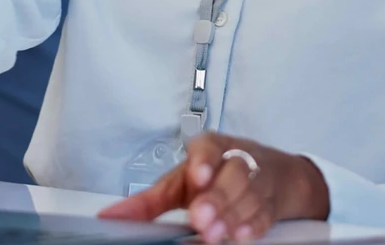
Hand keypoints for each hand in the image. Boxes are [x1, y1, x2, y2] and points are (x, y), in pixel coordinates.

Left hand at [98, 133, 329, 242]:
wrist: (274, 175)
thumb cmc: (215, 176)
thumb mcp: (181, 183)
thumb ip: (149, 202)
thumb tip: (110, 217)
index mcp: (210, 148)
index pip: (208, 148)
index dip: (203, 162)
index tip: (196, 177)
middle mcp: (236, 159)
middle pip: (232, 175)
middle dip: (217, 198)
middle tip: (201, 219)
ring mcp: (260, 181)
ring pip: (250, 196)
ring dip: (232, 216)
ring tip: (215, 234)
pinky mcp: (273, 204)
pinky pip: (266, 214)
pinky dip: (254, 226)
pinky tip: (241, 235)